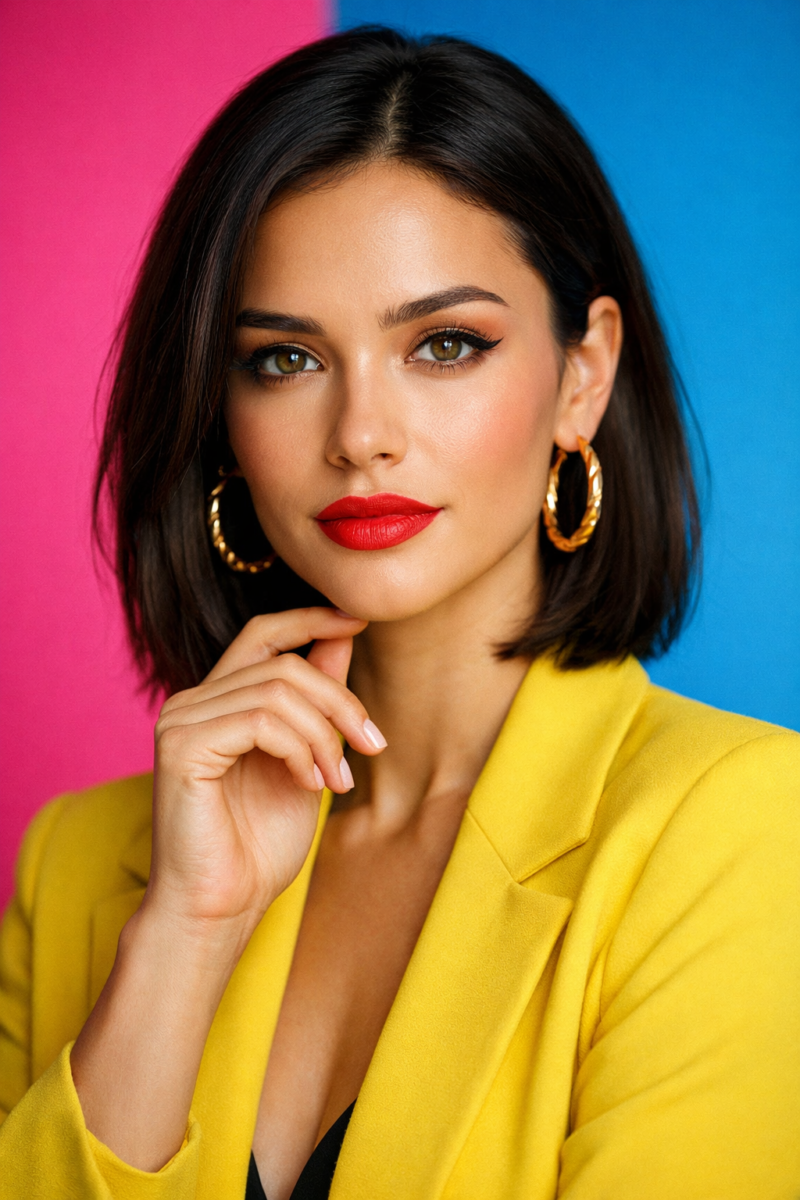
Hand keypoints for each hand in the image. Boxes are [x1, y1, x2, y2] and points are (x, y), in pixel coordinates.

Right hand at [143, 607, 382, 941]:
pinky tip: (310, 784)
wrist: (221, 908)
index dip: (312, 617)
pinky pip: (260, 720)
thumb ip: (316, 703)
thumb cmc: (258, 845)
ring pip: (278, 689)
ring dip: (326, 734)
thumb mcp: (305, 760)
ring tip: (338, 781)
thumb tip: (342, 637)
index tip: (360, 618)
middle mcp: (192, 701)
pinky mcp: (181, 747)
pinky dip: (300, 748)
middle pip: (283, 662)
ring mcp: (181, 720)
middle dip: (341, 700)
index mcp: (218, 701)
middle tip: (373, 744)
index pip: (262, 633)